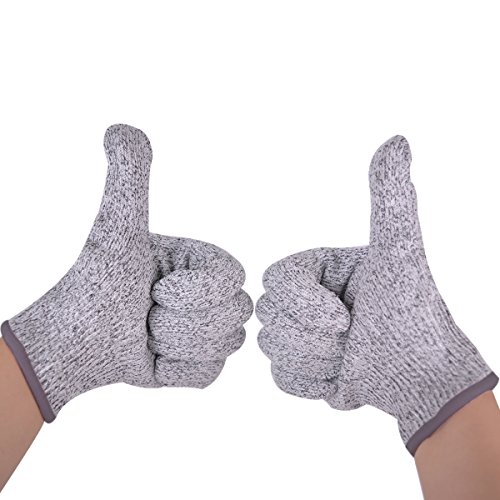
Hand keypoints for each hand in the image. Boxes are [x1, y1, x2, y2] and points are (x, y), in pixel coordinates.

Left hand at [2, 124, 251, 421]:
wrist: (75, 343)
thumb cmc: (95, 282)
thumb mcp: (116, 228)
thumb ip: (127, 177)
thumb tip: (120, 127)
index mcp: (202, 262)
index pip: (233, 278)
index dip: (194, 289)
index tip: (155, 285)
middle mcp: (211, 294)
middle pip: (234, 313)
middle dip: (180, 320)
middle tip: (146, 312)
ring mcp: (208, 331)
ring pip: (224, 345)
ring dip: (175, 344)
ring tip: (147, 334)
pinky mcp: (200, 366)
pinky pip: (208, 375)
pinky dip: (174, 372)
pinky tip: (153, 360)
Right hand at [256, 136, 496, 454]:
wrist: (421, 378)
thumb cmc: (413, 314)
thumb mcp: (400, 254)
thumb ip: (390, 199)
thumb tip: (397, 140)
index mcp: (317, 268)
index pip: (277, 280)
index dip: (306, 305)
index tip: (346, 318)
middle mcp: (304, 298)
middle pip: (271, 316)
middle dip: (317, 337)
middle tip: (354, 337)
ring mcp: (300, 333)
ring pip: (274, 349)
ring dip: (320, 362)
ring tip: (351, 357)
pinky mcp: (301, 367)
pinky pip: (283, 378)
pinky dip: (315, 384)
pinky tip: (342, 378)